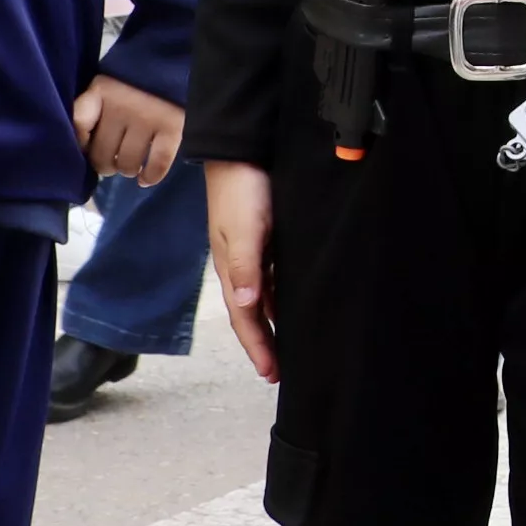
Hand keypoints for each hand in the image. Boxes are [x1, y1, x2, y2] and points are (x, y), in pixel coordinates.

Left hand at [72, 75, 184, 184]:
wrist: (177, 61)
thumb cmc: (136, 80)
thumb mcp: (108, 85)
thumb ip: (90, 109)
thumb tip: (83, 147)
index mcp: (102, 91)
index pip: (80, 123)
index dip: (80, 142)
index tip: (87, 147)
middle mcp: (122, 106)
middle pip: (102, 154)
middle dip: (105, 165)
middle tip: (111, 163)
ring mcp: (148, 118)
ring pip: (128, 163)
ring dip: (127, 170)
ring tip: (131, 166)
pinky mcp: (172, 128)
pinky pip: (157, 164)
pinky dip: (150, 176)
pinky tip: (145, 179)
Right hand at [207, 159, 278, 381]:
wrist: (240, 151)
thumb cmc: (241, 189)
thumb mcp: (244, 228)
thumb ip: (245, 265)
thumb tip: (247, 303)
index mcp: (232, 269)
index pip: (245, 318)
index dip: (257, 347)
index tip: (271, 374)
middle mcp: (241, 267)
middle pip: (253, 314)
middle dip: (263, 343)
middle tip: (280, 371)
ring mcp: (252, 254)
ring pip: (263, 299)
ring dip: (273, 324)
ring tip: (288, 347)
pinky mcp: (265, 240)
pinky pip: (273, 279)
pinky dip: (280, 298)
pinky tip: (292, 304)